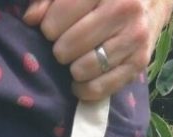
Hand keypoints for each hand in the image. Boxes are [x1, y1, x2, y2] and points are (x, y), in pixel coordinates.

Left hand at [25, 0, 163, 100]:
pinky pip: (100, 88)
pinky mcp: (140, 61)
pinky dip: (84, 88)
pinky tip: (82, 78)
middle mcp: (124, 10)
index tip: (56, 25)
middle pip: (66, 48)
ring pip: (82, 69)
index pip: (54, 24)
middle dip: (60, 48)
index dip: (48, 28)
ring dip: (73, 68)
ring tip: (78, 56)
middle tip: (68, 42)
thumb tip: (31, 19)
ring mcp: (135, 37)